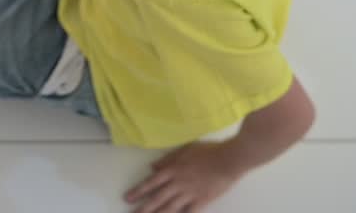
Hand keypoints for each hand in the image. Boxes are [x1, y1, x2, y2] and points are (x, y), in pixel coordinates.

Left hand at [124, 142, 241, 212]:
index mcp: (172, 170)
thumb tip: (152, 168)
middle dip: (143, 209)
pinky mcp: (201, 202)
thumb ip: (168, 159)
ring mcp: (189, 194)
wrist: (228, 160)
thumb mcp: (185, 149)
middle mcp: (177, 183)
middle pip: (157, 199)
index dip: (138, 191)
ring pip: (169, 209)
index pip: (151, 182)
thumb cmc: (208, 151)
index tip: (127, 198)